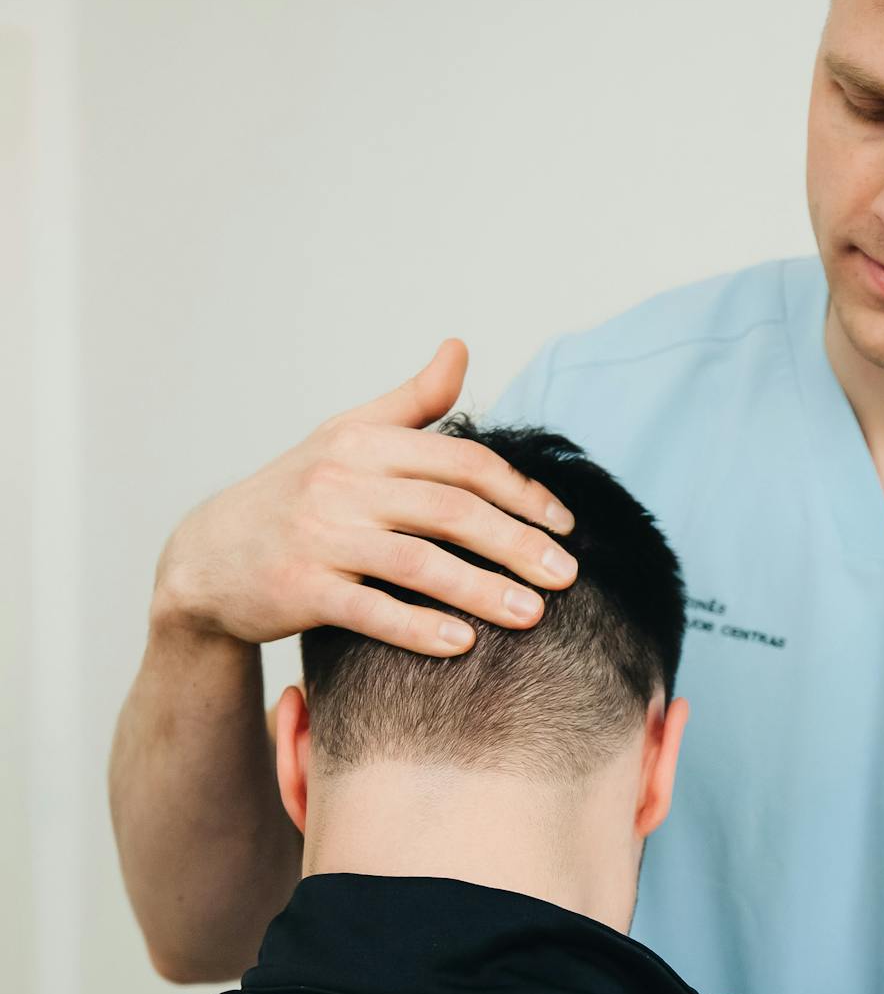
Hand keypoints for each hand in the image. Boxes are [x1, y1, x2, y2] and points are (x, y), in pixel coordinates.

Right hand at [151, 340, 579, 651]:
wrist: (206, 557)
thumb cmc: (293, 494)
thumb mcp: (346, 437)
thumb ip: (411, 402)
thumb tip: (461, 349)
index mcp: (363, 443)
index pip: (462, 462)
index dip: (521, 492)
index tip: (566, 525)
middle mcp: (341, 483)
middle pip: (450, 511)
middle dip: (517, 544)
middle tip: (568, 576)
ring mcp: (319, 537)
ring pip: (418, 563)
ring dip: (482, 591)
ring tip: (534, 615)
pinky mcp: (300, 589)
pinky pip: (371, 610)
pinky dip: (419, 628)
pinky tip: (464, 645)